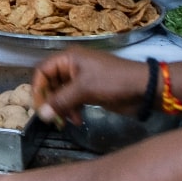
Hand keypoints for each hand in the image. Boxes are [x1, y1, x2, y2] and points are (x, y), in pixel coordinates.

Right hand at [31, 46, 148, 124]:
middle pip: (50, 84)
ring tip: (66, 121)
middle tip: (51, 118)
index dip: (37, 89)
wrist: (144, 88)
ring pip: (61, 94)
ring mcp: (81, 79)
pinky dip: (72, 110)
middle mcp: (71, 67)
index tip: (39, 107)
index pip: (42, 72)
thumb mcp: (84, 89)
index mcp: (68, 59)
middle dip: (50, 101)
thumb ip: (60, 101)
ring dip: (61, 108)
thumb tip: (41, 115)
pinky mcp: (89, 91)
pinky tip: (77, 120)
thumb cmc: (112, 81)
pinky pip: (72, 100)